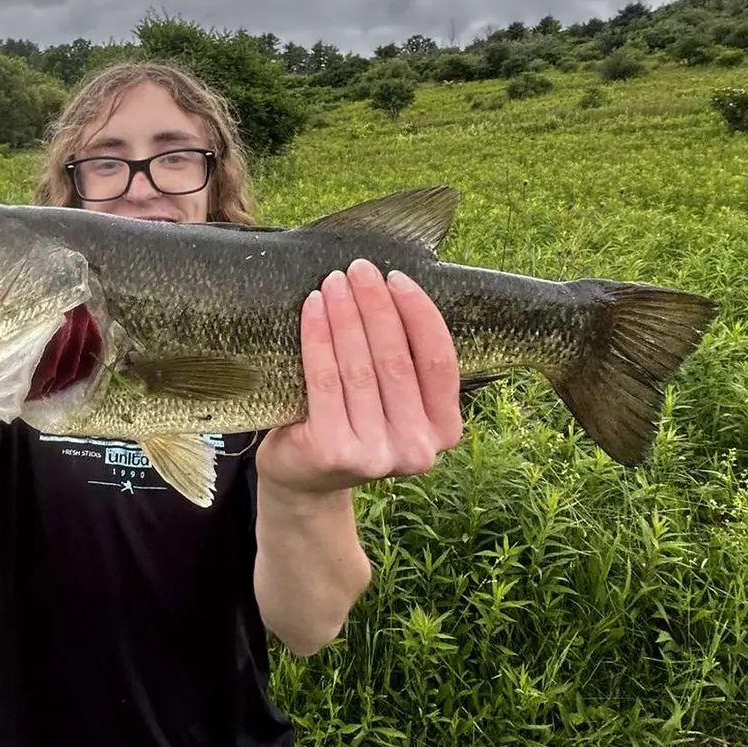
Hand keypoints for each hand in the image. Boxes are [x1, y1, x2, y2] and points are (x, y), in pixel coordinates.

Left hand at [257, 259, 462, 494]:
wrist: (303, 477)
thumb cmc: (351, 421)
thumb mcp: (392, 399)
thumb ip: (404, 361)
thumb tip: (394, 285)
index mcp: (444, 431)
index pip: (439, 362)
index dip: (420, 314)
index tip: (397, 277)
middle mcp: (418, 449)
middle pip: (396, 359)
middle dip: (376, 306)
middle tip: (358, 268)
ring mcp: (377, 455)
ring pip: (359, 367)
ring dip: (345, 315)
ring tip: (333, 282)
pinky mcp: (334, 451)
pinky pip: (325, 380)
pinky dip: (318, 337)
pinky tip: (313, 308)